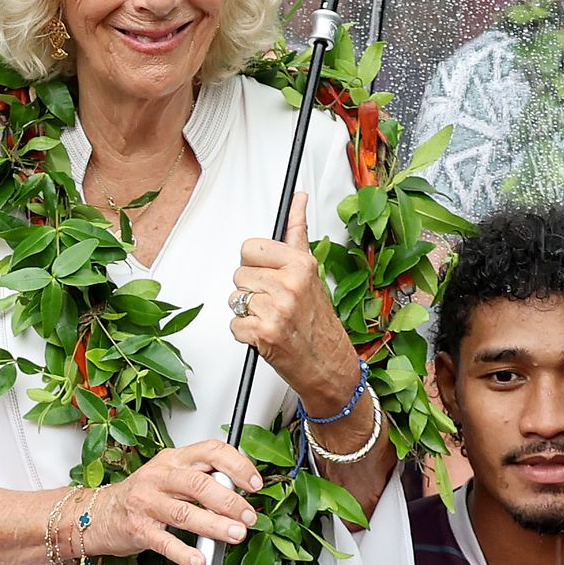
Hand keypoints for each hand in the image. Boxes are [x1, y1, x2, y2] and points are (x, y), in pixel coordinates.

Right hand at [79, 441, 261, 564]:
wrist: (99, 513)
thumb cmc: (143, 495)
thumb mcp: (171, 475)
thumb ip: (202, 477)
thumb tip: (241, 490)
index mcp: (173, 459)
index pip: (210, 451)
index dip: (237, 466)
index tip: (254, 484)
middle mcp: (160, 476)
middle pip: (200, 483)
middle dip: (230, 501)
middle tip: (249, 516)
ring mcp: (147, 502)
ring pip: (185, 512)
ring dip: (214, 525)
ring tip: (235, 535)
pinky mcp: (138, 529)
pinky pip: (164, 542)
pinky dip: (183, 553)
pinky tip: (199, 560)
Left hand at [230, 193, 357, 414]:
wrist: (330, 366)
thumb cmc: (318, 320)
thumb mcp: (311, 271)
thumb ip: (297, 233)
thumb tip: (298, 198)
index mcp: (300, 265)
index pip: (249, 248)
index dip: (256, 264)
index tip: (270, 275)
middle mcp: (289, 285)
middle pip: (238, 274)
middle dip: (251, 289)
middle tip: (273, 302)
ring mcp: (276, 310)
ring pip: (234, 299)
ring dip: (247, 312)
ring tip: (272, 319)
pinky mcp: (263, 334)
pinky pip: (233, 324)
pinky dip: (245, 333)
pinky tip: (266, 334)